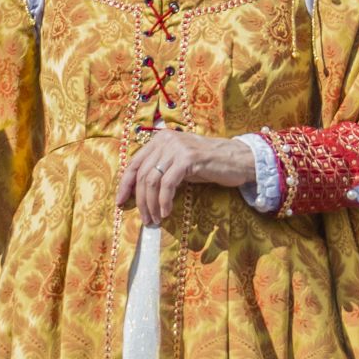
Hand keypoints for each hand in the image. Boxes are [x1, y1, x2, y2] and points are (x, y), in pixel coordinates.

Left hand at [117, 128, 252, 226]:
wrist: (237, 160)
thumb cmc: (208, 165)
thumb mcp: (179, 164)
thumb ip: (160, 170)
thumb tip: (139, 192)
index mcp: (159, 140)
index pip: (134, 163)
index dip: (125, 184)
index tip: (121, 201)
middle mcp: (165, 140)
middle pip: (142, 174)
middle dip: (140, 200)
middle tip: (145, 218)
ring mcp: (177, 147)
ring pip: (152, 180)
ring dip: (151, 204)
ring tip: (154, 218)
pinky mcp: (188, 158)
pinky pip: (168, 184)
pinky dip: (164, 201)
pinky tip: (166, 212)